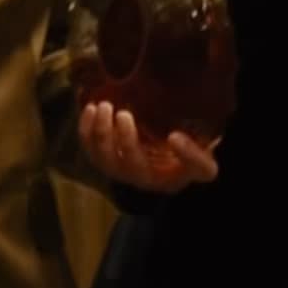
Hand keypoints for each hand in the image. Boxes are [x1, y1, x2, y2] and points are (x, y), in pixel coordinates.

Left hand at [78, 103, 220, 197]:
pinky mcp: (102, 155)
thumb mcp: (202, 167)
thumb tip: (175, 137)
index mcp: (157, 180)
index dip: (154, 155)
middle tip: (124, 113)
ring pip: (99, 154)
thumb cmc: (185, 163)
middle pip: (120, 162)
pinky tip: (90, 108)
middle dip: (120, 138)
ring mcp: (115, 167)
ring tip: (103, 106)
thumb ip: (196, 158)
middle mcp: (132, 177)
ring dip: (98, 131)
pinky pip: (88, 145)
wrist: (167, 165)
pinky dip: (85, 128)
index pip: (158, 170)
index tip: (173, 135)